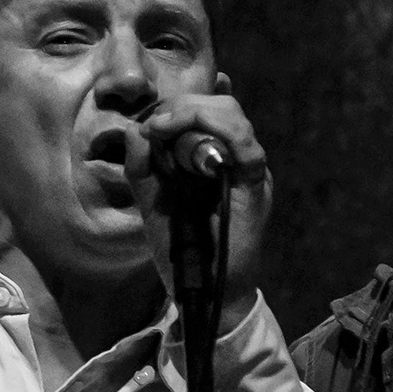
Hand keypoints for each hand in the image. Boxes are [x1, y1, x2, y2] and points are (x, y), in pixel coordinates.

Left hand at [124, 85, 271, 331]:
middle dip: (184, 105)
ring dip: (193, 113)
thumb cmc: (180, 247)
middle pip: (221, 105)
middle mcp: (236, 158)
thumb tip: (137, 127)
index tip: (150, 121)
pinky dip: (216, 131)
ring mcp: (249, 169)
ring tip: (165, 129)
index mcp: (214, 157)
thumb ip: (143, 165)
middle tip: (157, 126)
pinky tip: (185, 138)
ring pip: (232, 116)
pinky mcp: (255, 185)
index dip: (180, 104)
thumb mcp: (152, 200)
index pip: (208, 109)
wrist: (202, 287)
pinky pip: (245, 145)